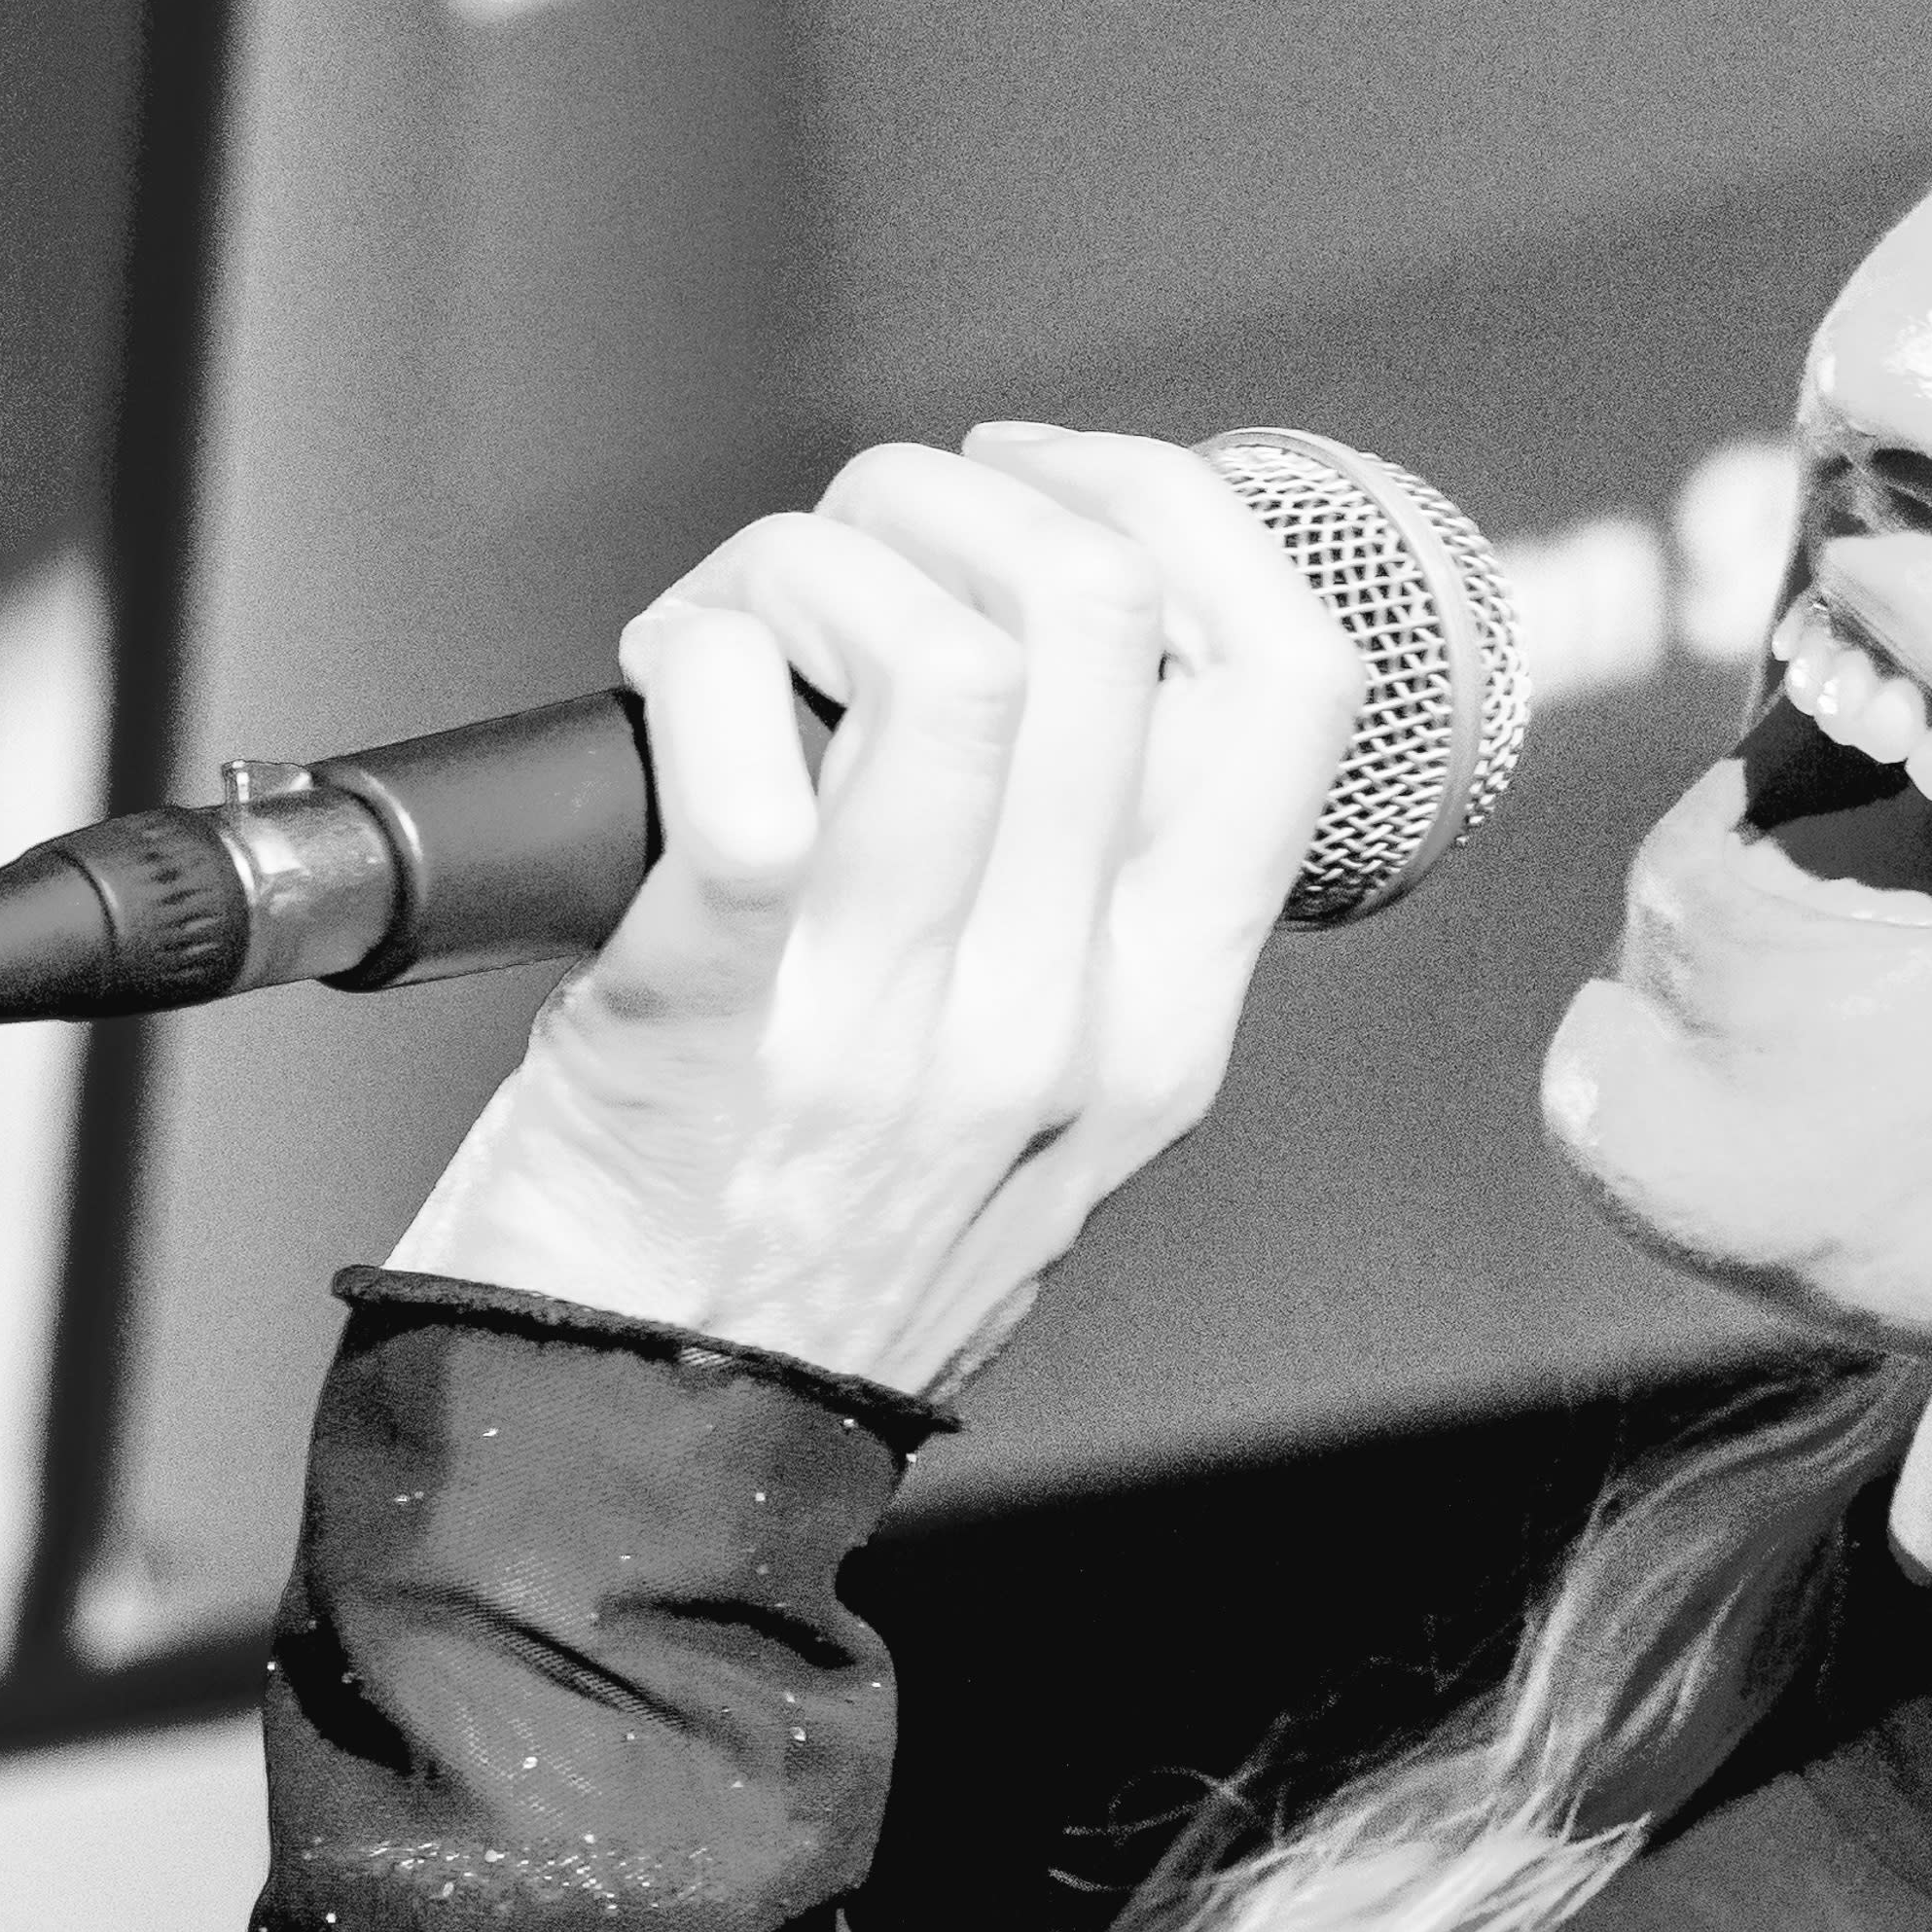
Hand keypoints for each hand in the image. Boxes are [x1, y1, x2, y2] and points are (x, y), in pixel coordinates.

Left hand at [385, 425, 1365, 1399]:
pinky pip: (753, 754)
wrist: (633, 1445)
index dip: (1190, 512)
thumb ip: (1082, 925)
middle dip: (962, 494)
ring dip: (823, 556)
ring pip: (949, 646)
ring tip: (756, 611)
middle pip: (1113, 615)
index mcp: (1164, 1023)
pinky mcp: (719, 1010)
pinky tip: (668, 687)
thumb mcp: (1037, 1110)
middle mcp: (1065, 1019)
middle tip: (863, 530)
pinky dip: (702, 659)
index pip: (1297, 689)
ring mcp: (902, 1020)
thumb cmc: (795, 1255)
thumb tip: (1076, 678)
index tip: (1065, 487)